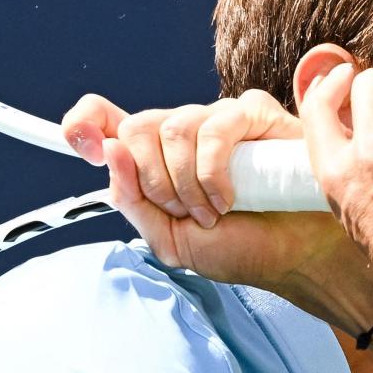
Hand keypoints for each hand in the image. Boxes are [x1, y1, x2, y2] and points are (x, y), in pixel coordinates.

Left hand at [61, 91, 372, 340]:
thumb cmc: (241, 248)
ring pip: (173, 126)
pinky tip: (230, 199)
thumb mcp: (171, 241)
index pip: (107, 122)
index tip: (78, 138)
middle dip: (153, 180)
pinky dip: (213, 172)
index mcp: (156, 160)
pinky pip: (214, 127)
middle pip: (136, 126)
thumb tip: (108, 152)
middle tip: (182, 212)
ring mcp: (219, 119)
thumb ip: (133, 202)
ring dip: (186, 183)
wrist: (294, 258)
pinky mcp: (254, 114)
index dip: (86, 122)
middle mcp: (184, 133)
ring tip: (212, 213)